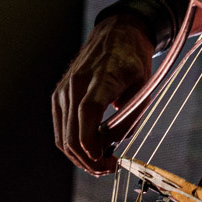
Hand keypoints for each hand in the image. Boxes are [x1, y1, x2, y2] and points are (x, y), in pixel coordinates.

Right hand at [51, 17, 153, 174]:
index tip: (107, 160)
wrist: (116, 33)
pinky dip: (73, 145)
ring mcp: (63, 91)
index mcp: (102, 77)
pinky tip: (91, 151)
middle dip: (90, 161)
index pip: (88, 112)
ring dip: (80, 158)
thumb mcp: (144, 86)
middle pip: (72, 135)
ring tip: (101, 163)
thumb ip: (129, 118)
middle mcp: (76, 84)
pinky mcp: (58, 96)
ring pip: (63, 138)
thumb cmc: (134, 60)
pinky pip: (61, 130)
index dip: (92, 143)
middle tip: (110, 168)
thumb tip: (112, 147)